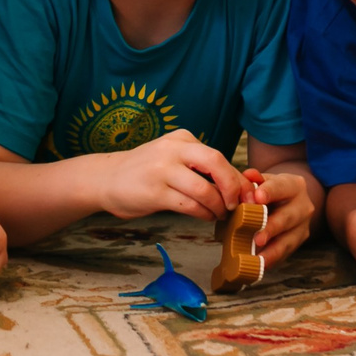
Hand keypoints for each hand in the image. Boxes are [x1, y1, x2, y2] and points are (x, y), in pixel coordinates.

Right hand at [96, 129, 241, 220]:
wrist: (106, 178)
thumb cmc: (146, 172)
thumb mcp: (174, 159)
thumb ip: (202, 168)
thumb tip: (241, 185)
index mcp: (182, 139)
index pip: (218, 157)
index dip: (238, 179)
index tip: (249, 196)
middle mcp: (173, 149)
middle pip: (216, 163)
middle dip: (233, 186)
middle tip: (238, 204)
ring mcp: (162, 170)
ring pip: (204, 189)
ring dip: (218, 206)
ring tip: (219, 214)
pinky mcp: (154, 192)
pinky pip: (189, 205)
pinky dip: (203, 214)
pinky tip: (205, 217)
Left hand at [244, 167, 316, 269]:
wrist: (288, 200)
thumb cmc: (270, 190)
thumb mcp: (264, 181)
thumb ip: (254, 180)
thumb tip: (248, 175)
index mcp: (294, 185)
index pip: (281, 186)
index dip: (269, 192)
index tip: (257, 198)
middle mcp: (304, 205)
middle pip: (287, 217)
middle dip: (271, 227)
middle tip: (257, 237)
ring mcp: (304, 225)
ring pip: (289, 238)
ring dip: (273, 250)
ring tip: (258, 258)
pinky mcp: (299, 241)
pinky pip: (286, 252)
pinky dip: (273, 259)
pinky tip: (260, 265)